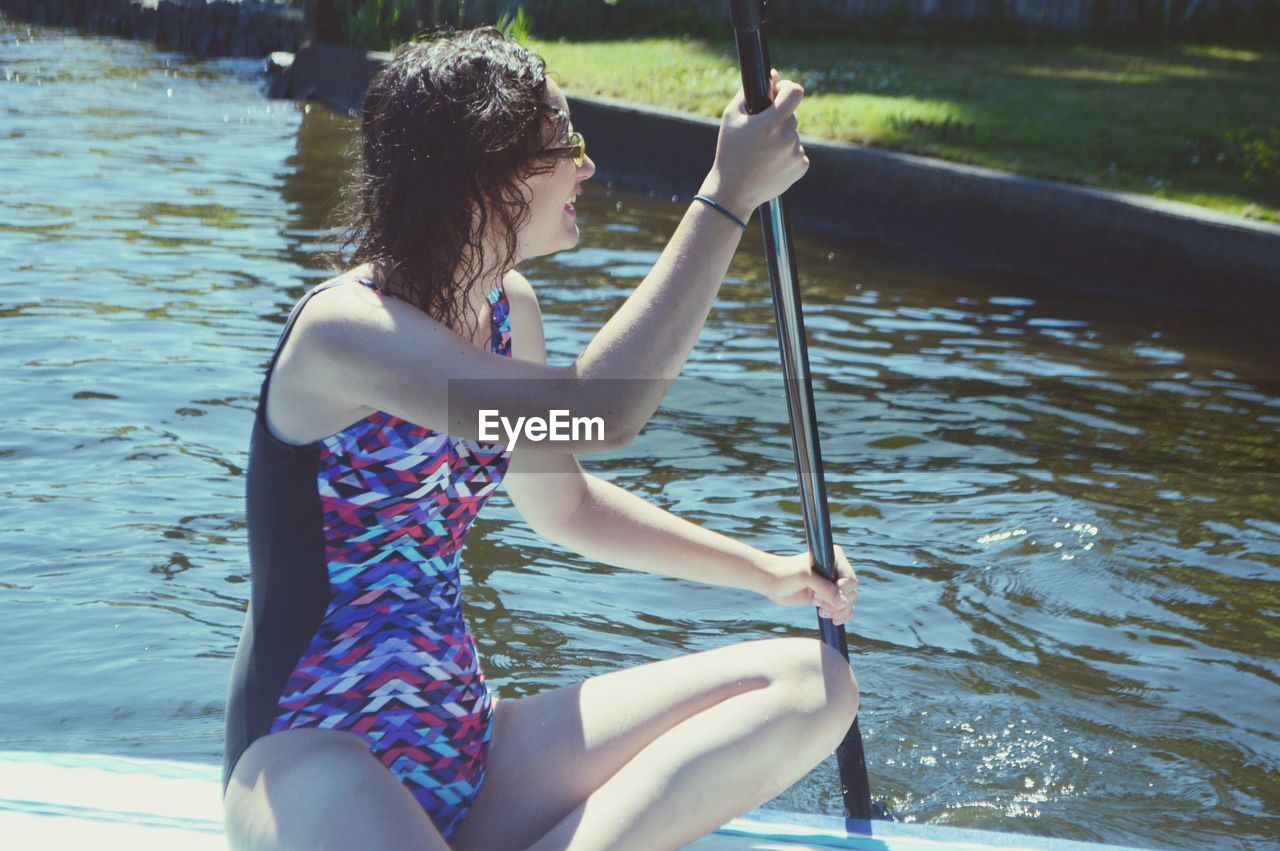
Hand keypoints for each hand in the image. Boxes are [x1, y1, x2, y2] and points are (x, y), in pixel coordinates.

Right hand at [704, 68, 808, 218]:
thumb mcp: (731, 117)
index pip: (795, 92)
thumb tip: (771, 77)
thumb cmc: (729, 151)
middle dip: (779, 117)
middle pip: (792, 115)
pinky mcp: (801, 167)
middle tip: (760, 131)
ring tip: (762, 153)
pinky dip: (786, 154)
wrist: (733, 191)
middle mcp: (787, 138)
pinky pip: (797, 152)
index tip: (779, 93)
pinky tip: (770, 163)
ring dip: (781, 138)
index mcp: (771, 123)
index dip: (787, 88)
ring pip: (793, 135)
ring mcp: (796, 154)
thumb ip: (749, 93)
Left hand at [757, 545, 856, 625]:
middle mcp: (835, 571)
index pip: (849, 578)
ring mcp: (830, 585)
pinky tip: (832, 620)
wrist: (769, 582)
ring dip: (840, 611)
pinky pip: (842, 609)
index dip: (841, 590)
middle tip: (820, 604)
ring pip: (848, 602)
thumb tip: (844, 602)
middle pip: (851, 592)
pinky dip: (842, 616)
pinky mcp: (825, 598)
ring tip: (823, 613)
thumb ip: (825, 588)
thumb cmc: (785, 574)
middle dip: (839, 602)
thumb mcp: (805, 577)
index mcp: (833, 558)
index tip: (824, 595)